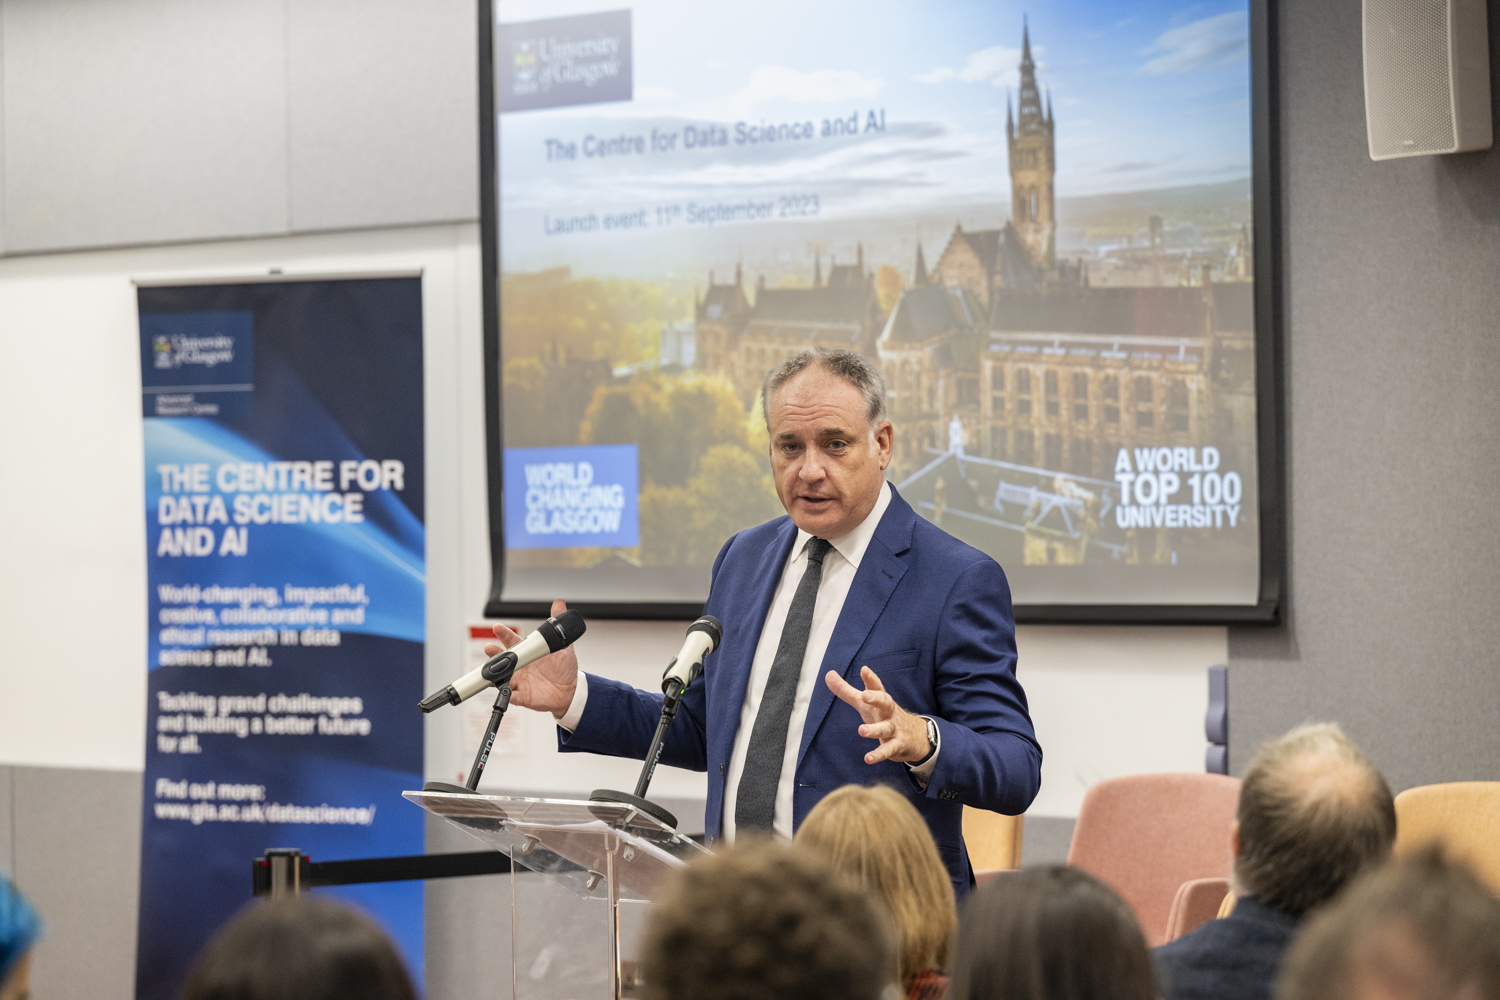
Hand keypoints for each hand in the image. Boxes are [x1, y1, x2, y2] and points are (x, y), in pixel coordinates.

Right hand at [485, 598, 578, 716]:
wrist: (570, 691)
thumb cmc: (563, 668)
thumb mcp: (563, 645)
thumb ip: (557, 625)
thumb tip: (560, 604)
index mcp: (527, 653)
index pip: (512, 641)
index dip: (504, 634)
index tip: (497, 627)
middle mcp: (520, 666)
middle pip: (502, 659)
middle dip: (493, 653)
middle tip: (489, 648)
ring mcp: (519, 681)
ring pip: (502, 678)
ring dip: (494, 675)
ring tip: (490, 673)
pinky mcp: (523, 696)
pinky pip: (514, 697)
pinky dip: (509, 696)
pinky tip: (508, 693)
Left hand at [825, 666, 931, 763]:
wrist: (915, 736)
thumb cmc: (883, 715)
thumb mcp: (864, 703)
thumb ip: (846, 690)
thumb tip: (827, 674)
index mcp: (881, 700)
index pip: (876, 687)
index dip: (870, 678)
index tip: (864, 669)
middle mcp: (889, 712)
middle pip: (885, 702)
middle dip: (876, 698)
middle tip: (865, 695)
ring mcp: (894, 728)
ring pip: (886, 728)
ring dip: (875, 730)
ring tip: (861, 730)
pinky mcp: (897, 745)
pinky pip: (888, 750)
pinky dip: (879, 754)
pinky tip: (868, 759)